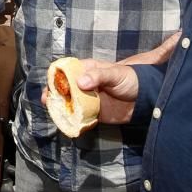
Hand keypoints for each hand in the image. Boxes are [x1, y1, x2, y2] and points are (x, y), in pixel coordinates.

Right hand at [50, 32, 181, 124]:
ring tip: (53, 111)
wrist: (145, 99)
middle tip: (47, 100)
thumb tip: (80, 82)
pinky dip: (71, 119)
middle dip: (54, 93)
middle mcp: (84, 84)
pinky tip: (65, 122)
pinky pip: (79, 117)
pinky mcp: (93, 113)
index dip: (56, 76)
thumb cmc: (131, 79)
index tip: (50, 84)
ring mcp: (88, 99)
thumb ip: (99, 76)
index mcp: (88, 70)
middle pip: (64, 88)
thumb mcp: (116, 74)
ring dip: (59, 107)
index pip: (67, 71)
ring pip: (68, 103)